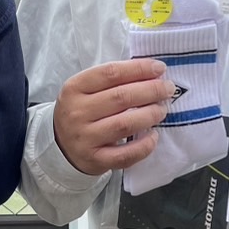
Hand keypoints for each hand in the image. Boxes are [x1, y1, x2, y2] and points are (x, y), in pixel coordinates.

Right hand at [53, 60, 175, 175]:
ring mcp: (85, 138)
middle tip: (167, 88)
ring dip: (150, 115)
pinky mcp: (95, 160)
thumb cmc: (81, 111)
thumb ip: (112, 80)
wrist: (60, 145)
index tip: (159, 68)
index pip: (110, 73)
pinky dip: (143, 146)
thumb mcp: (85, 90)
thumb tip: (151, 74)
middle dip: (151, 90)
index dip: (139, 69)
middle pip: (121, 97)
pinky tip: (153, 136)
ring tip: (162, 109)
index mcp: (74, 88)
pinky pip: (125, 154)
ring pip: (124, 124)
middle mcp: (77, 112)